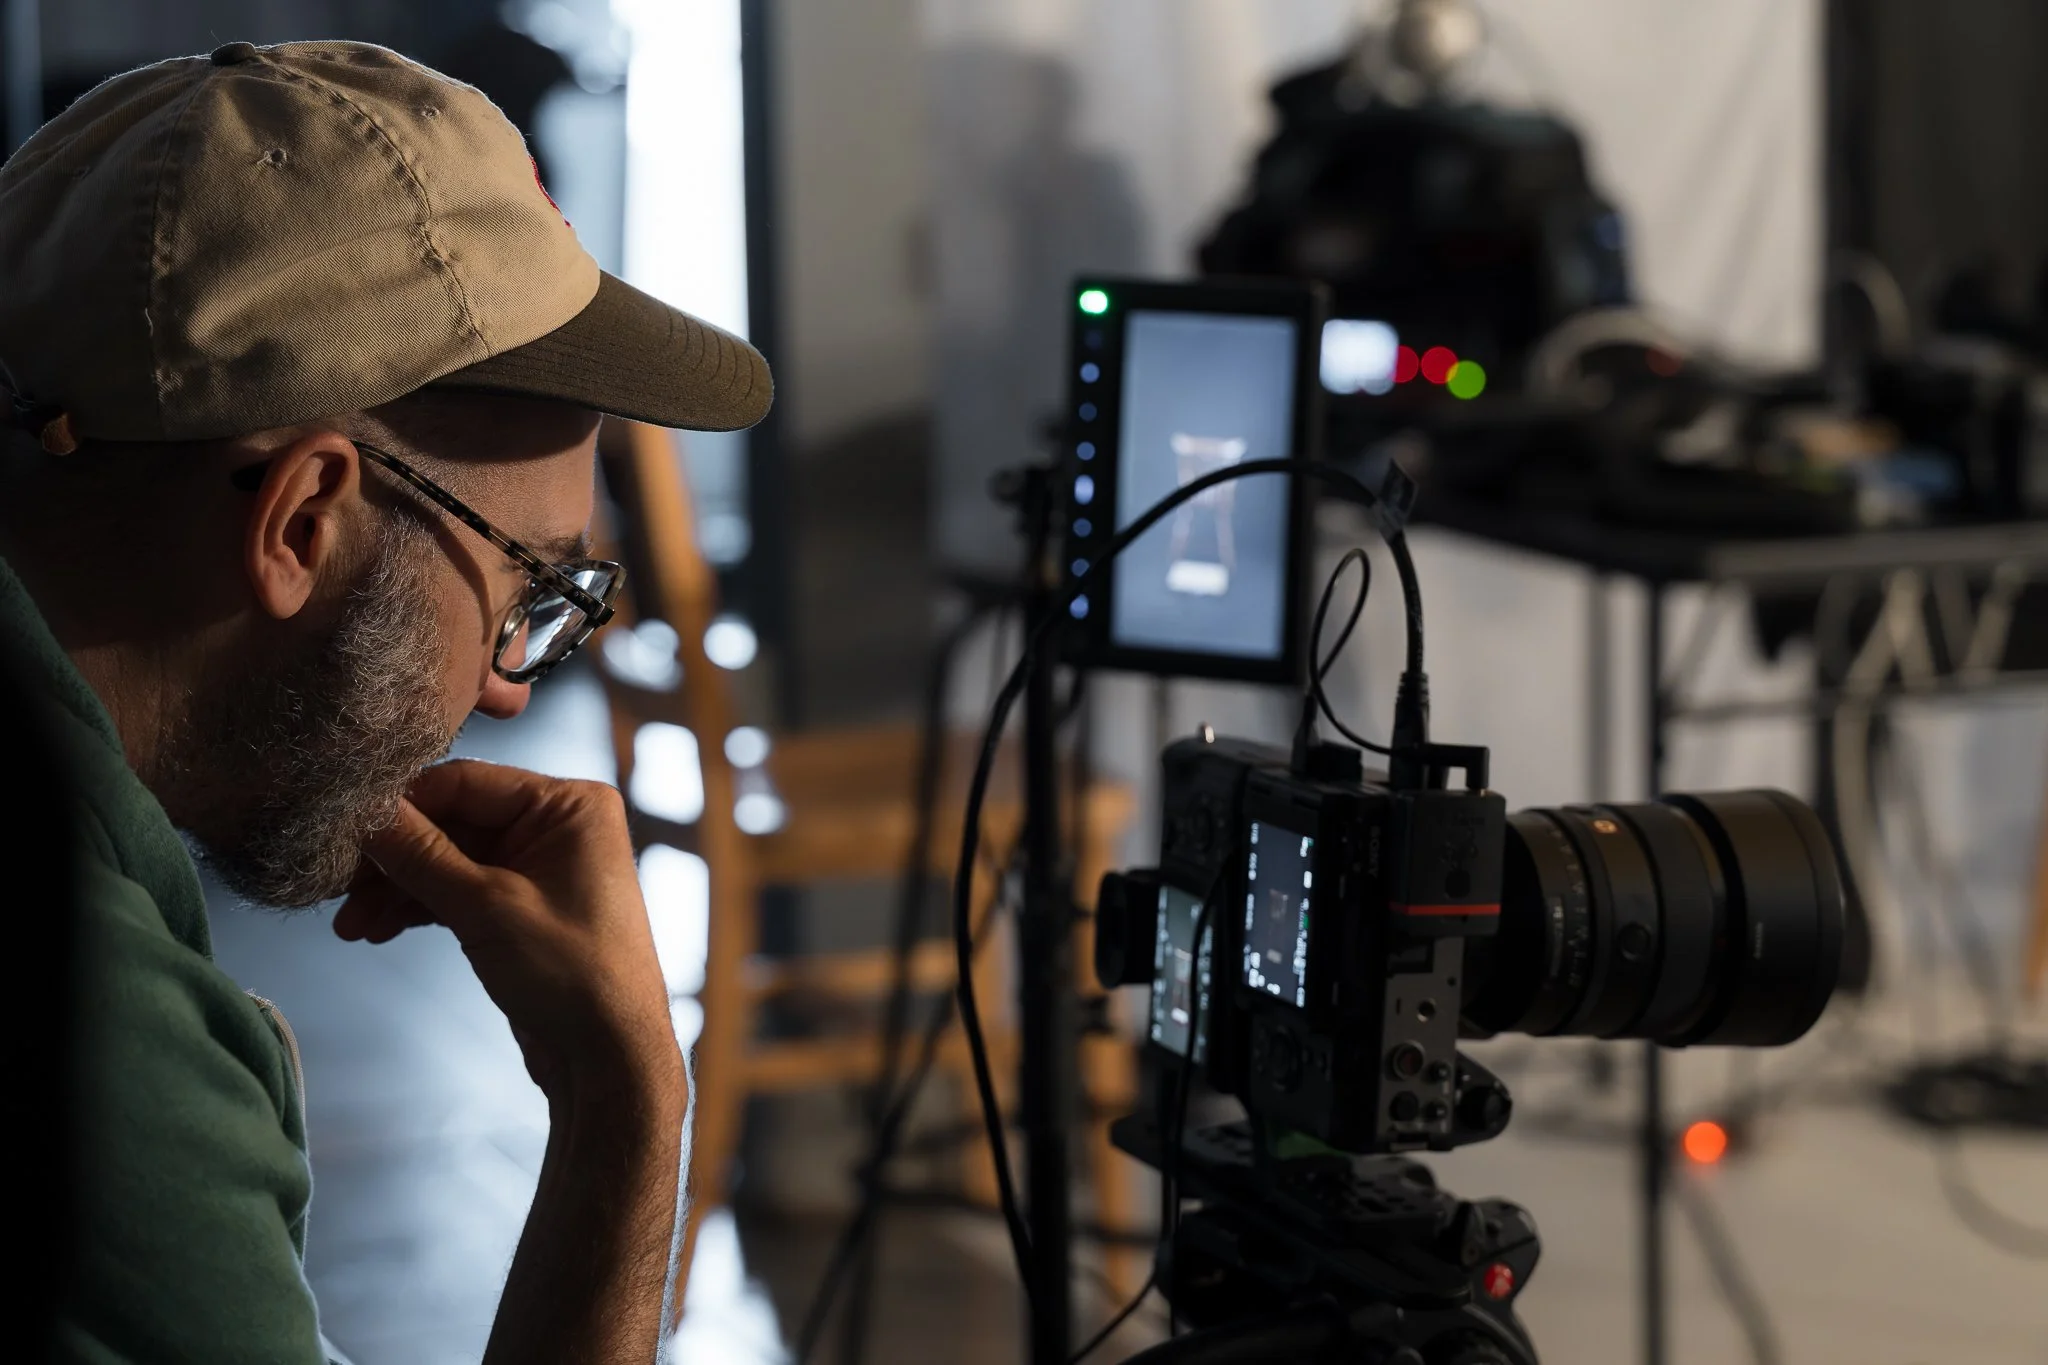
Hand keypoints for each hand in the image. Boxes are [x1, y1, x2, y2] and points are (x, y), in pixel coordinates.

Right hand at [336, 761, 681, 1105]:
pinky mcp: (521, 906)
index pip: (465, 781)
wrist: (608, 1058)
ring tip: (350, 924)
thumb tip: (361, 810)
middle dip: (393, 858)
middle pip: (452, 821)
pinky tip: (376, 929)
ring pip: (448, 860)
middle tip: (337, 886)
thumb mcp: (487, 907)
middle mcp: (559, 825)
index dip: (401, 805)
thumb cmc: (572, 974)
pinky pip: (458, 890)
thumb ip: (420, 854)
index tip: (344, 827)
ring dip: (396, 889)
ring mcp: (540, 866)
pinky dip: (418, 908)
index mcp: (570, 804)